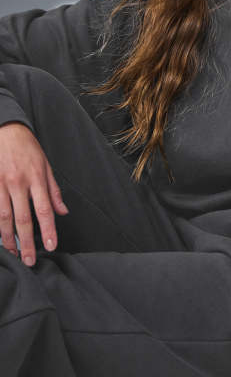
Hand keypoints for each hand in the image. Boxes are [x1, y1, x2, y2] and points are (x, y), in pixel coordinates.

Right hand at [0, 121, 68, 266]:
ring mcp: (0, 183)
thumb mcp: (46, 165)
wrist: (5, 130)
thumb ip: (54, 190)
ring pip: (3, 217)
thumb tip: (63, 212)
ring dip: (8, 238)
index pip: (44, 209)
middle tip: (30, 260)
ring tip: (13, 253)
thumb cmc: (27, 148)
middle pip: (23, 219)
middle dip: (27, 242)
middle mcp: (18, 182)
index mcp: (36, 178)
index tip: (51, 245)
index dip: (48, 230)